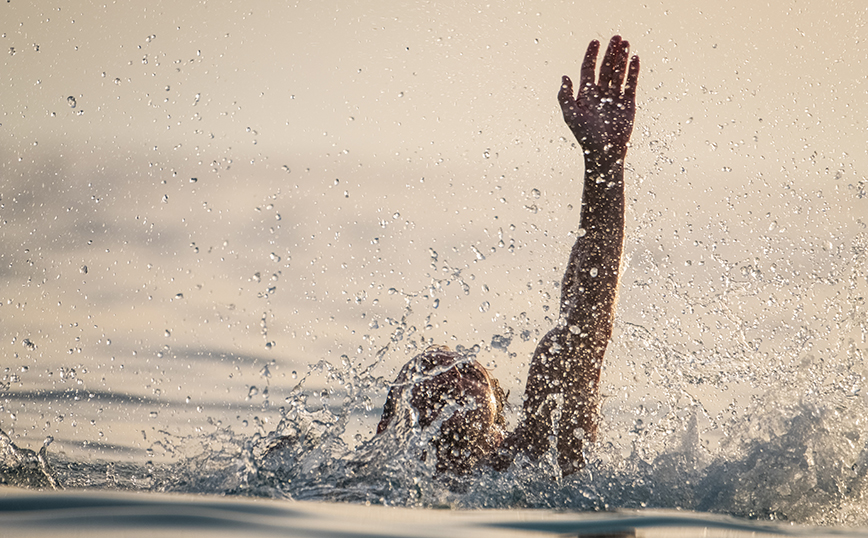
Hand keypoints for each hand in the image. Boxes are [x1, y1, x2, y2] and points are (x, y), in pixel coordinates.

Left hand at [559, 35, 638, 166]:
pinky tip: (635, 58)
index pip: (588, 70)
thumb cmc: (586, 136)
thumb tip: (564, 77)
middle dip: (610, 53)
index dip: (591, 55)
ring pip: (618, 73)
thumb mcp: (571, 116)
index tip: (595, 42)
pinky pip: (631, 84)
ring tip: (626, 43)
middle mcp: (600, 94)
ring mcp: (614, 98)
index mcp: (586, 95)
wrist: (605, 152)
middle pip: (605, 68)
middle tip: (616, 37)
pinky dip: (633, 71)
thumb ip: (565, 96)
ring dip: (622, 58)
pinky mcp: (628, 104)